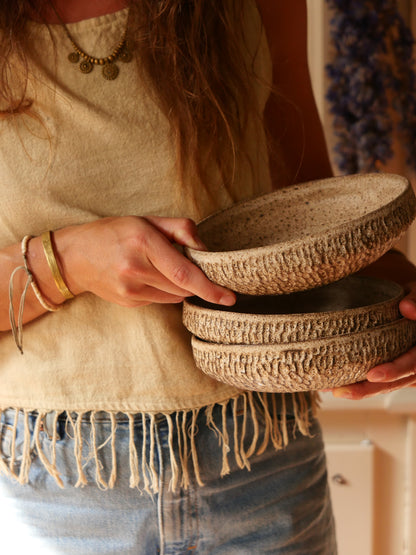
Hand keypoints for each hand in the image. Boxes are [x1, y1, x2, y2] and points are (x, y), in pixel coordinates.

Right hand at [52, 216, 235, 307]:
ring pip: (175, 295)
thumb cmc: (114, 232)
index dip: (210, 287)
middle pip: (184, 286)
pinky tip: (148, 276)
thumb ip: (181, 230)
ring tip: (159, 266)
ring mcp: (131, 290)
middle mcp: (136, 269)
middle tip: (188, 265)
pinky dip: (165, 290)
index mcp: (143, 243)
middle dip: (196, 280)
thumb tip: (206, 250)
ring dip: (180, 285)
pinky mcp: (129, 303)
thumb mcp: (147, 221)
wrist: (75, 256)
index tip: (229, 297)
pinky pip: (161, 300)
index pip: (184, 272)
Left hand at [330, 281, 415, 399]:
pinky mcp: (393, 368)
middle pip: (395, 383)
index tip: (372, 375)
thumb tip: (405, 308)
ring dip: (361, 391)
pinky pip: (380, 381)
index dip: (393, 371)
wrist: (414, 307)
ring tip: (334, 391)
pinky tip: (336, 386)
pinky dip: (361, 385)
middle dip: (368, 389)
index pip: (412, 364)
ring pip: (386, 386)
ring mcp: (406, 369)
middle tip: (341, 392)